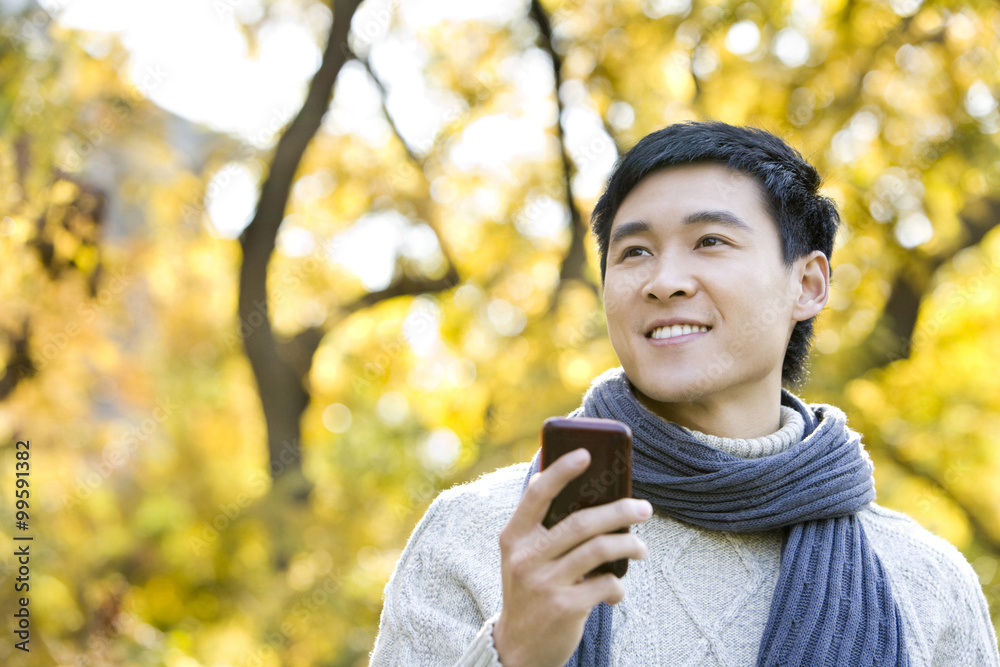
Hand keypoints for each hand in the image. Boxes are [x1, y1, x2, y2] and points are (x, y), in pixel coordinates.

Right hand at [492, 449, 652, 666]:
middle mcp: (525, 557)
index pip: (537, 495)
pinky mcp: (564, 608)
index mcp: (513, 537)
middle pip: (581, 522)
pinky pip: (606, 585)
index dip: (561, 471)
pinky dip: (618, 585)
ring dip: (629, 545)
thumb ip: (541, 526)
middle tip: (644, 508)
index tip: (586, 454)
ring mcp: (544, 583)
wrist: (518, 648)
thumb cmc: (529, 591)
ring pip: (599, 550)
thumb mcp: (523, 556)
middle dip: (619, 511)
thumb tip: (569, 482)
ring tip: (641, 547)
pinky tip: (616, 588)